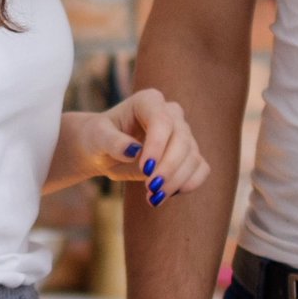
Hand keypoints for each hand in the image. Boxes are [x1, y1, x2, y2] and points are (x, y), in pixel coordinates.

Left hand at [67, 88, 208, 204]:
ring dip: (177, 180)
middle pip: (182, 140)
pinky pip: (200, 168)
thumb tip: (133, 151)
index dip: (158, 145)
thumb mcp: (97, 138)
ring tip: (153, 197)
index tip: (145, 169)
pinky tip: (168, 194)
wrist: (102, 150)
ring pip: (193, 156)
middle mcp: (170, 114)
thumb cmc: (98, 138)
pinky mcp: (187, 153)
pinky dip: (188, 183)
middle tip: (151, 188)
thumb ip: (113, 142)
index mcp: (148, 101)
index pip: (162, 121)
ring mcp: (182, 133)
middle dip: (168, 167)